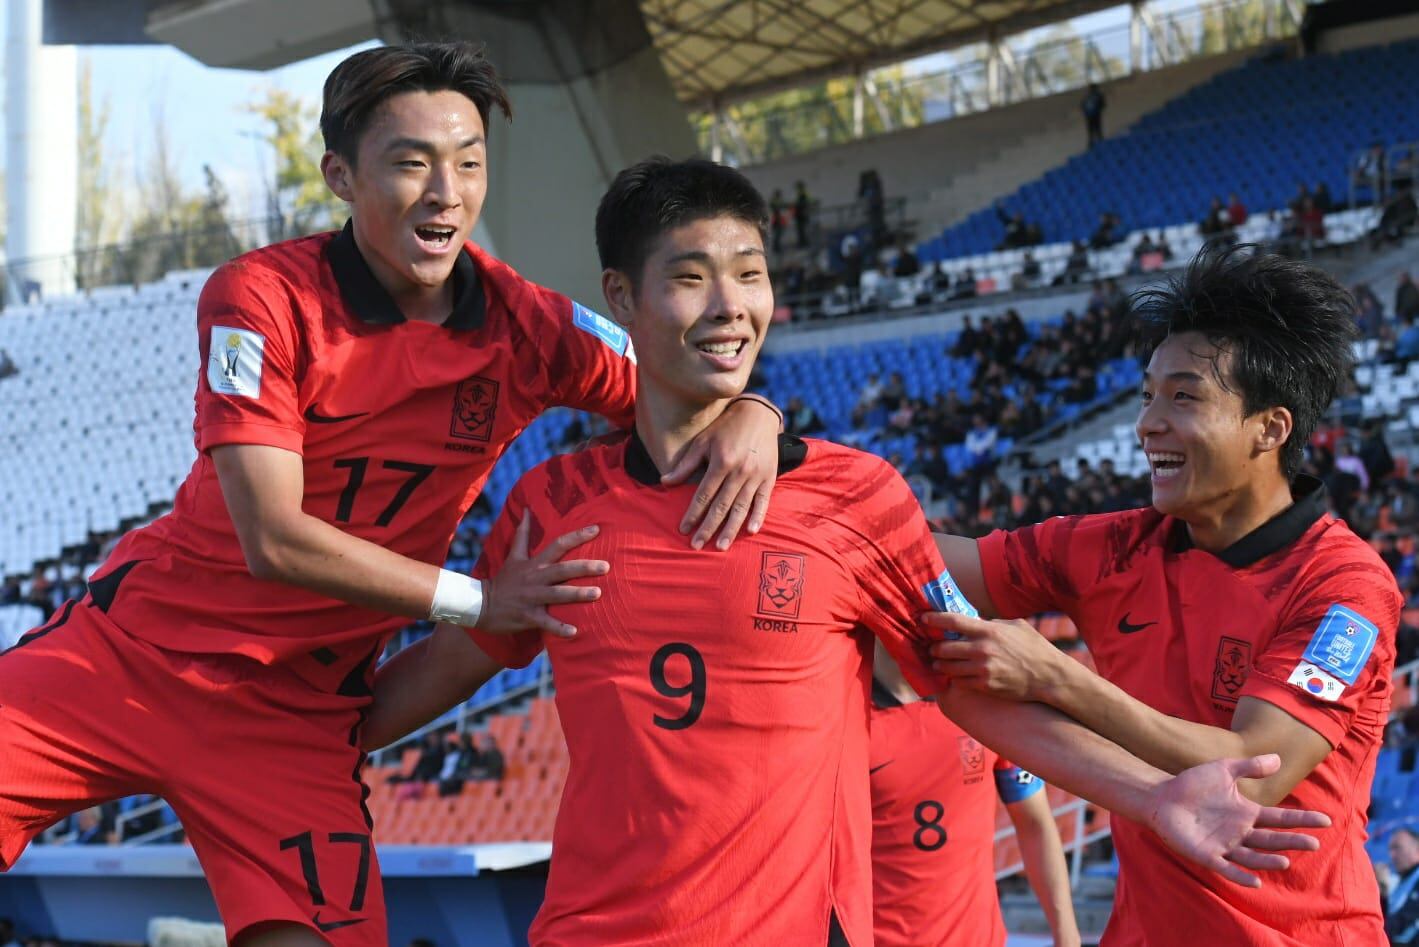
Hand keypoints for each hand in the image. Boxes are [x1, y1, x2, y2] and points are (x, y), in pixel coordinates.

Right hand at [477, 517, 607, 637]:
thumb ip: (523, 533)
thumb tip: (526, 510)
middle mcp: (535, 578)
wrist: (480, 604)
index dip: (577, 536)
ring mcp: (532, 598)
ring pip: (557, 595)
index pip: (558, 545)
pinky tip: (575, 632)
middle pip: (562, 570)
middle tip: (606, 566)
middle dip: (584, 567)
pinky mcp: (528, 617)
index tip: (597, 529)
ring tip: (597, 593)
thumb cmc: (504, 580)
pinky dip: (559, 628)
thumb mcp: (513, 556)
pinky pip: (546, 623)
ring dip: (577, 594)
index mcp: (534, 563)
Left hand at [663, 398, 779, 549]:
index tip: (683, 529)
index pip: (703, 495)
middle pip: (721, 506)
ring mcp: (756, 476)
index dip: (693, 513)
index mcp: (721, 462)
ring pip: (741, 507)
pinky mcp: (769, 478)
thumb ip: (685, 465)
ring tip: (720, 546)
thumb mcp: (702, 442)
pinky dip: (758, 516)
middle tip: (697, 546)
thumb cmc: (726, 428)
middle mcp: (739, 472)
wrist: (759, 415)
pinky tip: (750, 531)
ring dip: (730, 529)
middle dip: (708, 527)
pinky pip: (763, 501)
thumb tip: (664, 482)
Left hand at [927, 613, 1062, 700]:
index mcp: (988, 631)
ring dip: (939, 665)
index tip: (923, 619)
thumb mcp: (1015, 625)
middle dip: (934, 648)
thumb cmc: (1034, 647)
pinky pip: (959, 682)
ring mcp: (982, 669)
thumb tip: (974, 622)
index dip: (934, 619)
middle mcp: (982, 649)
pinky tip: (954, 675)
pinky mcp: (984, 686)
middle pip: (944, 647)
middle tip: (932, 647)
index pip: (952, 621)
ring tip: (938, 663)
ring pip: (947, 667)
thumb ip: (992, 623)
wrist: (1049, 676)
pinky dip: (954, 678)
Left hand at [1146, 754, 1329, 887]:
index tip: (1325, 821)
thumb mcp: (1222, 770)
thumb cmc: (1191, 784)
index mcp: (1247, 813)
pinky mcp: (1206, 855)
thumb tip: (1278, 758)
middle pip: (1271, 839)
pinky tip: (1256, 882)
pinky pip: (1227, 868)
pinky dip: (1240, 875)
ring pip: (1252, 856)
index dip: (1302, 819)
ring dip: (1268, 861)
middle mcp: (1240, 832)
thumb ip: (1249, 767)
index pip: (1280, 818)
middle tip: (1314, 843)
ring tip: (1286, 861)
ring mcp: (1224, 845)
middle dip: (1292, 841)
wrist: (1161, 797)